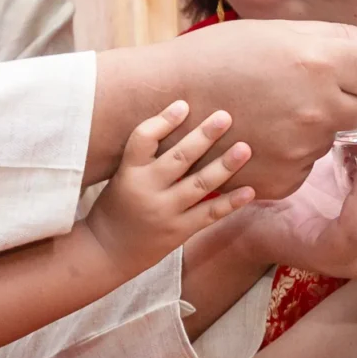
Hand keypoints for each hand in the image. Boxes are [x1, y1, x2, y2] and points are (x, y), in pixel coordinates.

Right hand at [87, 101, 254, 269]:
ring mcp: (164, 212)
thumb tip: (183, 126)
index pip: (143, 139)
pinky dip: (230, 202)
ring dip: (224, 165)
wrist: (107, 252)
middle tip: (225, 116)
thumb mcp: (121, 177)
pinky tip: (249, 190)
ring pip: (199, 185)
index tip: (183, 105)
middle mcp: (146, 190)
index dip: (163, 121)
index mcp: (128, 172)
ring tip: (244, 148)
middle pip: (179, 158)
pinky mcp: (178, 231)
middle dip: (204, 136)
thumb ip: (145, 157)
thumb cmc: (116, 207)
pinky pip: (208, 214)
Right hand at [150, 21, 356, 197]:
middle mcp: (318, 109)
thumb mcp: (279, 32)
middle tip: (314, 90)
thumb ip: (343, 40)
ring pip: (338, 138)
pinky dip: (293, 154)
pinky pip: (308, 165)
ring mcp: (302, 149)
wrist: (162, 101)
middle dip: (356, 100)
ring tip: (274, 110)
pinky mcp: (284, 179)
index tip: (356, 71)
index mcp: (321, 63)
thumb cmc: (218, 56)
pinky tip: (262, 135)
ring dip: (320, 126)